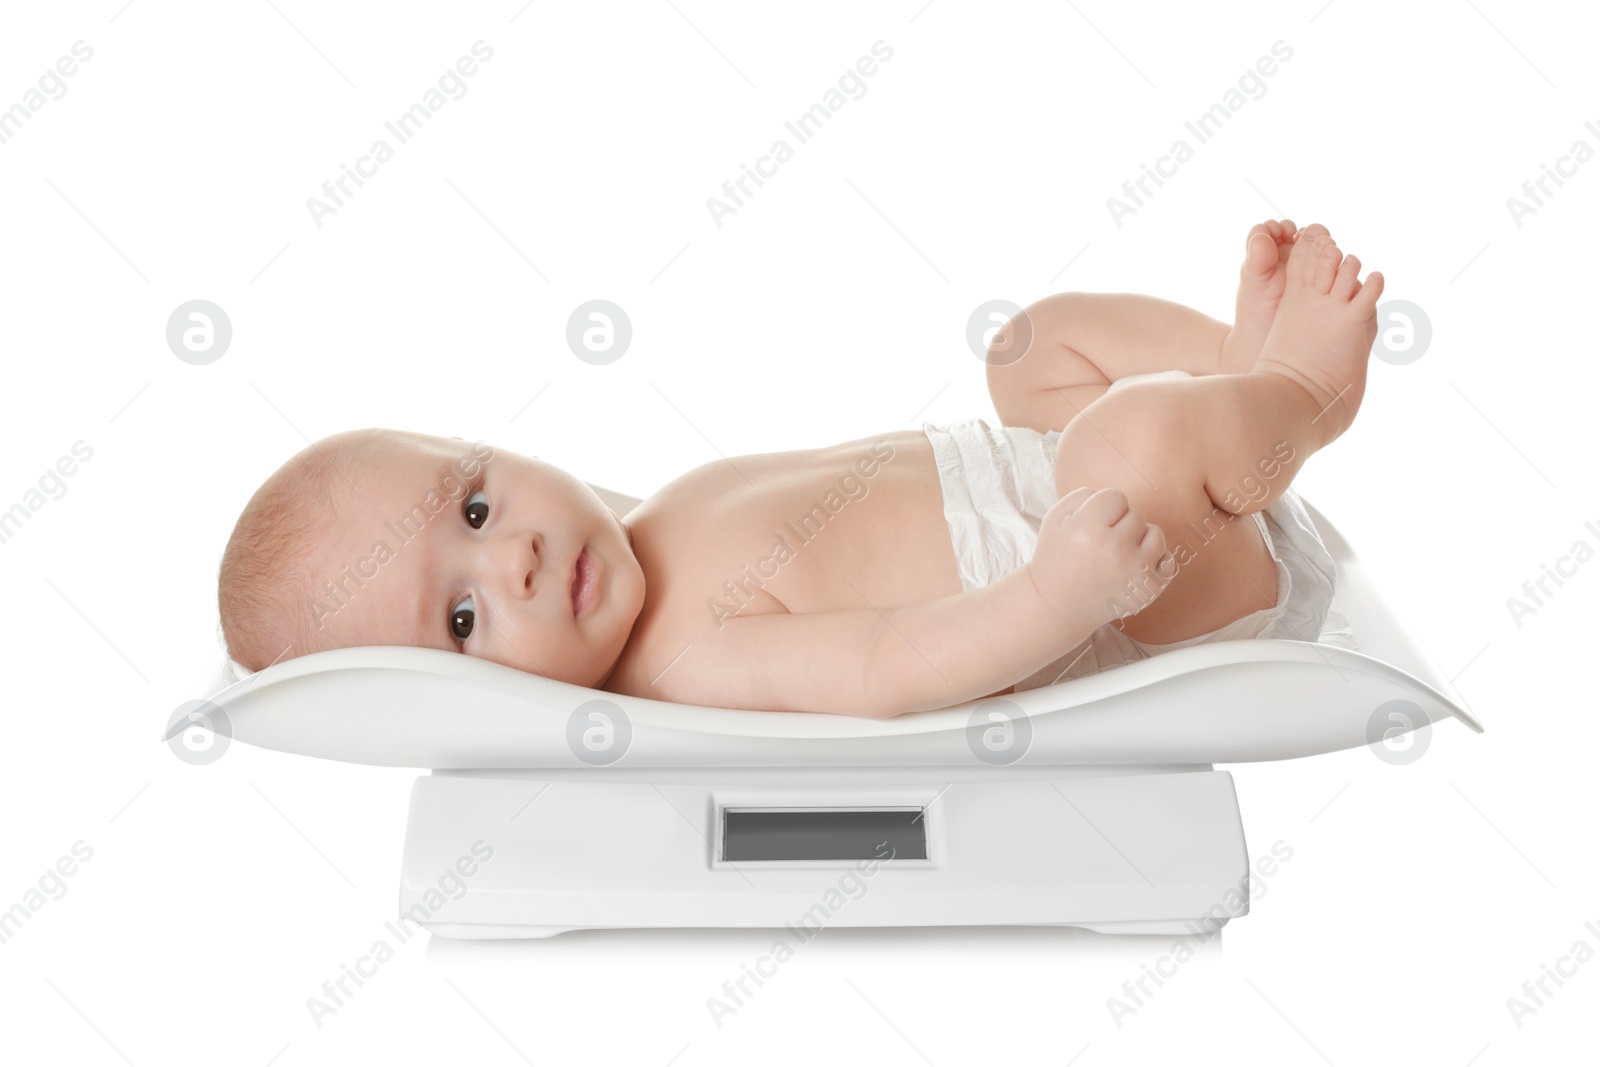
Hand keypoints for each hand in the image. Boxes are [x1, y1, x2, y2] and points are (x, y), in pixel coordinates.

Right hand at [1025, 487, 1175, 632]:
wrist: (1058, 606)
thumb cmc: (1057, 558)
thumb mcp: (1054, 519)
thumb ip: (1082, 495)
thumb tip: (1113, 497)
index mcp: (1087, 528)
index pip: (1116, 497)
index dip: (1103, 509)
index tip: (1092, 526)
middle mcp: (1114, 549)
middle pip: (1136, 515)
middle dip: (1119, 526)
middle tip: (1100, 545)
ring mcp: (1135, 571)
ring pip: (1155, 534)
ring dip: (1139, 540)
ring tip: (1118, 554)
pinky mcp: (1149, 589)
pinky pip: (1168, 560)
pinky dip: (1154, 561)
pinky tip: (1132, 568)